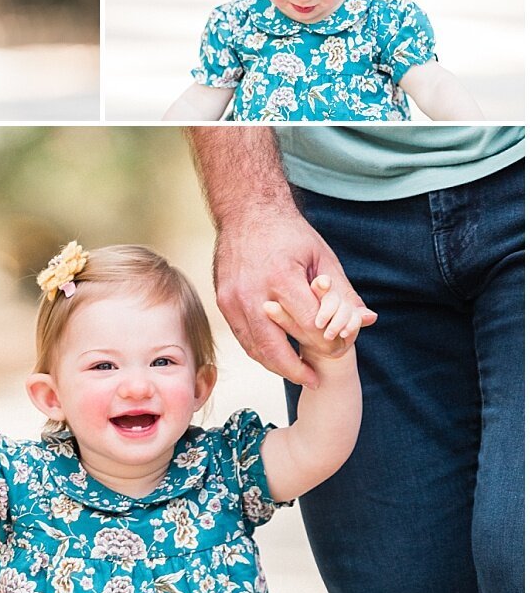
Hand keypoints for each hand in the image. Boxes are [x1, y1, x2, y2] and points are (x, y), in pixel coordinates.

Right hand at [213, 210, 375, 388]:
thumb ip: (343, 293)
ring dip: (277, 366)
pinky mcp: (223, 303)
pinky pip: (243, 338)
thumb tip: (367, 320)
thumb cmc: (288, 232)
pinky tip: (277, 357)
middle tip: (314, 380)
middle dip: (297, 370)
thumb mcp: (322, 258)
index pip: (308, 326)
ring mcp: (233, 300)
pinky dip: (260, 351)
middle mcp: (253, 293)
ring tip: (297, 373)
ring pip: (255, 349)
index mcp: (281, 278)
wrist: (246, 211)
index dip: (326, 344)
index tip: (338, 352)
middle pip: (276, 349)